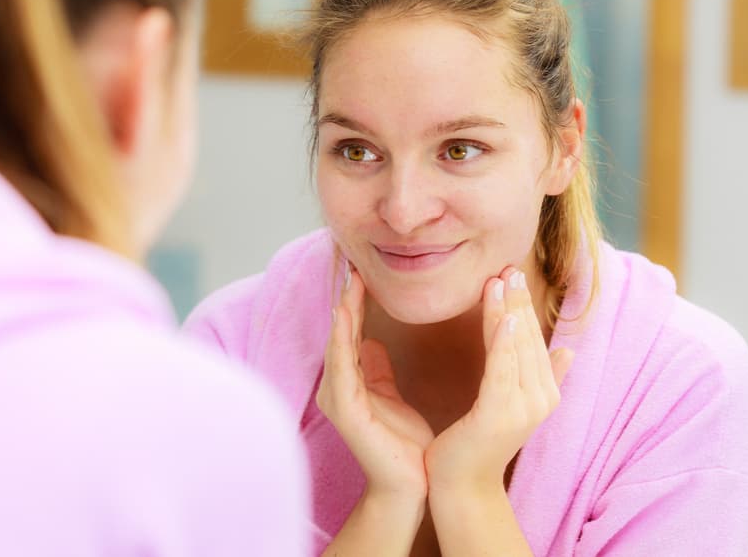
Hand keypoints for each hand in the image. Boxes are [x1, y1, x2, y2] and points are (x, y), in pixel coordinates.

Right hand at [316, 264, 434, 501]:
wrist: (410, 485)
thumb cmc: (403, 443)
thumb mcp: (391, 396)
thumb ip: (377, 369)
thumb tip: (371, 341)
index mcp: (349, 381)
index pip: (351, 331)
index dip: (355, 301)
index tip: (362, 270)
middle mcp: (337, 386)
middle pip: (341, 332)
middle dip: (347, 298)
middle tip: (352, 263)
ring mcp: (337, 397)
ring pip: (338, 344)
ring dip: (343, 311)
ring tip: (349, 282)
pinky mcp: (345, 410)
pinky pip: (342, 366)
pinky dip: (343, 338)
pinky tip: (346, 315)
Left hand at [424, 268, 572, 496]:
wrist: (462, 485)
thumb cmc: (479, 442)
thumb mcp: (511, 403)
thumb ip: (542, 375)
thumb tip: (568, 350)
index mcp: (544, 393)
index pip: (533, 339)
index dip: (523, 306)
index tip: (513, 274)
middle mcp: (540, 399)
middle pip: (527, 339)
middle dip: (517, 301)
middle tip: (508, 266)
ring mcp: (522, 408)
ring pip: (515, 348)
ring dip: (508, 311)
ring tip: (501, 280)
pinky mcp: (499, 415)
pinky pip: (501, 370)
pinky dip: (503, 342)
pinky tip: (503, 316)